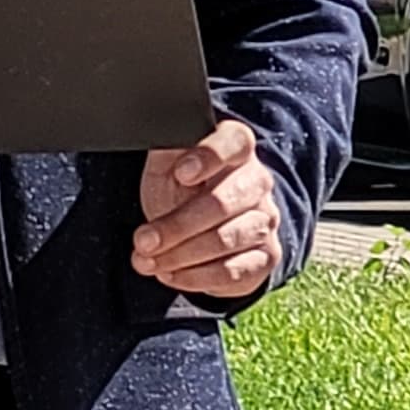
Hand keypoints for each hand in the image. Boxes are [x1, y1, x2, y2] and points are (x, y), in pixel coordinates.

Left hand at [133, 118, 280, 301]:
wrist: (203, 226)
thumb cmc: (183, 187)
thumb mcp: (166, 163)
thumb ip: (165, 148)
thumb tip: (153, 132)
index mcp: (236, 148)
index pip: (234, 142)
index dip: (209, 156)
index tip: (181, 173)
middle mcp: (258, 182)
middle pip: (223, 203)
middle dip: (177, 225)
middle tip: (143, 240)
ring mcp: (265, 220)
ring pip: (227, 240)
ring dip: (181, 255)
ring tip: (148, 260)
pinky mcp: (265, 256)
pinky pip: (234, 271)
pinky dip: (196, 277)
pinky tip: (170, 274)